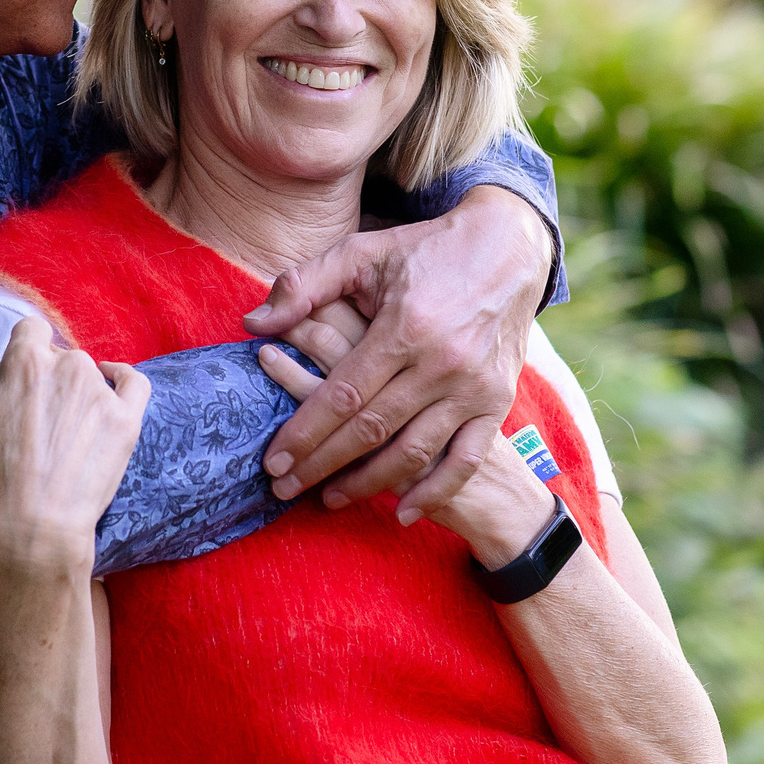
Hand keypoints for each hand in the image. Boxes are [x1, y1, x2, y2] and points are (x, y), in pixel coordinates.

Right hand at [0, 318, 151, 574]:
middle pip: (60, 355)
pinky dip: (123, 379)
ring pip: (91, 372)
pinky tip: (113, 387)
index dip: (25, 353)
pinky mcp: (127, 416)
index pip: (31, 330)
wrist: (38, 520)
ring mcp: (101, 390)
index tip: (22, 382)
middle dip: (50, 378)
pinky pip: (134, 382)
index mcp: (27, 359)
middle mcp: (68, 364)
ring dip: (81, 390)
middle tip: (41, 419)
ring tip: (67, 430)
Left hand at [243, 185, 548, 521]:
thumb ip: (304, 286)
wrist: (509, 251)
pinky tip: (402, 512)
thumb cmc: (425, 252)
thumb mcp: (362, 253)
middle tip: (283, 488)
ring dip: (368, 484)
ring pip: (413, 452)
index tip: (274, 460)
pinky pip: (466, 459)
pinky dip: (435, 491)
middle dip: (321, 464)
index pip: (342, 394)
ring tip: (328, 499)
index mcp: (405, 327)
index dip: (304, 431)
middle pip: (371, 429)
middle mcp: (442, 362)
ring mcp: (473, 387)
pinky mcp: (498, 401)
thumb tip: (253, 324)